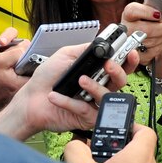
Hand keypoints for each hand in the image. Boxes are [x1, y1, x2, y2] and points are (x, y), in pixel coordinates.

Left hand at [0, 44, 138, 139]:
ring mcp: (94, 103)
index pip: (119, 65)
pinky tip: (56, 96)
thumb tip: (103, 44)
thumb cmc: (47, 78)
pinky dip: (70, 102)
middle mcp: (98, 86)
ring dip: (95, 86)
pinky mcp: (86, 118)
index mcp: (96, 71)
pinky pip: (87, 110)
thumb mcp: (65, 55)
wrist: (31, 99)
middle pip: (121, 82)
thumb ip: (85, 50)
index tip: (130, 53)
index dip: (128, 60)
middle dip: (118, 72)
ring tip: (79, 80)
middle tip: (108, 65)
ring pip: (107, 96)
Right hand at [121, 2, 161, 65]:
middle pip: (145, 29)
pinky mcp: (137, 56)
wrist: (147, 38)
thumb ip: (155, 8)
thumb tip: (161, 11)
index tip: (159, 14)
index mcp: (128, 14)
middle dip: (161, 28)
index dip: (147, 12)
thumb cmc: (149, 22)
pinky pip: (152, 51)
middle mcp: (125, 29)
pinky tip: (159, 42)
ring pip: (151, 41)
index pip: (133, 11)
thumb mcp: (151, 11)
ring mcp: (129, 43)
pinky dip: (159, 47)